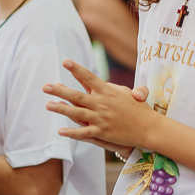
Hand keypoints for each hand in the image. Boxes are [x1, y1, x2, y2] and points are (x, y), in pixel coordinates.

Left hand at [45, 60, 160, 150]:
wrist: (149, 128)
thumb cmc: (140, 108)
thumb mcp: (130, 92)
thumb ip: (115, 88)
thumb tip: (105, 84)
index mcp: (108, 91)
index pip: (89, 77)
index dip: (77, 69)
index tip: (65, 62)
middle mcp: (102, 103)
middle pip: (77, 95)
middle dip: (60, 90)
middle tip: (45, 86)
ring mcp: (101, 118)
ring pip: (77, 113)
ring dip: (61, 109)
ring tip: (48, 105)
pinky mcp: (103, 132)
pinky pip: (84, 132)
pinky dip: (72, 132)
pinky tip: (60, 131)